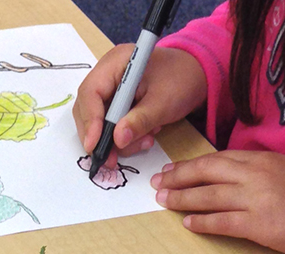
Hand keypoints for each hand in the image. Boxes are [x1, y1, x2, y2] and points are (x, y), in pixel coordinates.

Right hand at [74, 46, 206, 166]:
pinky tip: (144, 137)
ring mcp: (112, 89)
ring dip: (117, 140)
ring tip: (145, 141)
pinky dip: (125, 137)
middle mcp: (108, 74)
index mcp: (116, 62)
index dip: (90, 121)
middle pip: (88, 108)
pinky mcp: (118, 103)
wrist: (196, 76)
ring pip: (99, 121)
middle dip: (99, 136)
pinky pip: (112, 125)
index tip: (94, 146)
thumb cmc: (182, 80)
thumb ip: (140, 120)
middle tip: (111, 160)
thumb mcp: (163, 102)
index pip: (91, 92)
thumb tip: (117, 139)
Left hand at [151, 151, 284, 253]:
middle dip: (179, 177)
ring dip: (183, 199)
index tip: (174, 169)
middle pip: (208, 171)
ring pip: (210, 196)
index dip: (193, 165)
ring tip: (164, 203)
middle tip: (158, 183)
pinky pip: (223, 222)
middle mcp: (256, 174)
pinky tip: (188, 224)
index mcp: (263, 159)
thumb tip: (235, 179)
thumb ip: (262, 173)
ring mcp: (256, 199)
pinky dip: (203, 222)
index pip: (220, 158)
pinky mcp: (259, 224)